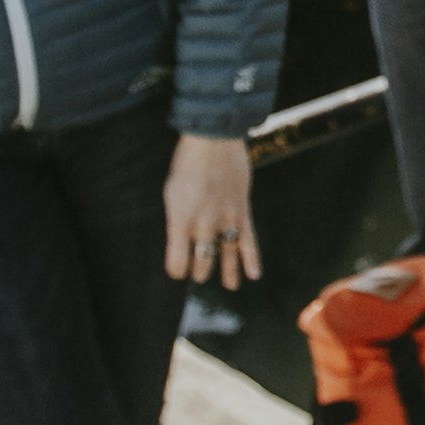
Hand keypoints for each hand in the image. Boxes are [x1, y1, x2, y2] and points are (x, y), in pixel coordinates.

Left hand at [163, 133, 260, 287]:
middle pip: (202, 263)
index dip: (176, 269)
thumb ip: (177, 221)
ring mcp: (226, 219)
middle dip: (199, 270)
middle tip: (198, 271)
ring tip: (229, 285)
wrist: (214, 139)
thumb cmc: (186, 164)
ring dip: (227, 273)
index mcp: (180, 221)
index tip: (177, 268)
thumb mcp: (171, 194)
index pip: (177, 264)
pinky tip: (253, 275)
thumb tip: (183, 241)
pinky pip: (249, 241)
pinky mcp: (242, 212)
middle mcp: (204, 225)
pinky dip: (252, 259)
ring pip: (226, 256)